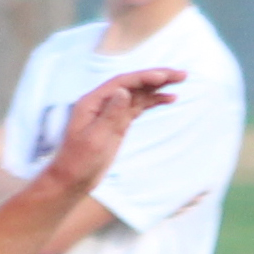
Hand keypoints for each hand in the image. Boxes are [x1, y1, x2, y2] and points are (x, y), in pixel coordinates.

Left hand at [44, 69, 180, 197]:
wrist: (72, 180)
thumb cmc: (78, 161)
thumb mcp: (95, 139)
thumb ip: (110, 114)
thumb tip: (124, 90)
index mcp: (92, 102)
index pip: (122, 83)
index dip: (144, 77)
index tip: (165, 77)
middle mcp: (101, 103)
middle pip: (132, 84)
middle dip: (156, 77)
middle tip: (182, 74)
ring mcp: (110, 113)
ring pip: (137, 94)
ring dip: (158, 87)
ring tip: (180, 81)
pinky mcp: (117, 123)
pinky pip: (137, 107)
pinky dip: (153, 101)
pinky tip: (168, 99)